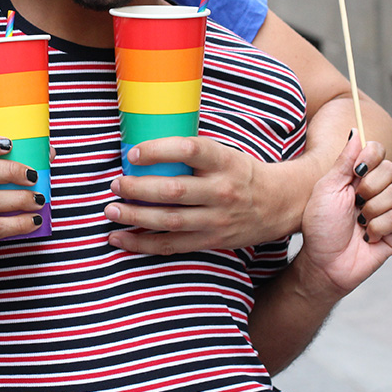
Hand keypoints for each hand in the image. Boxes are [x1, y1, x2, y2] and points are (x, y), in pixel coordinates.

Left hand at [104, 136, 289, 253]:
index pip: (189, 150)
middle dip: (138, 188)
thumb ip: (192, 151)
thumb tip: (144, 146)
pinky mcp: (210, 241)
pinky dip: (142, 244)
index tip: (134, 152)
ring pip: (169, 221)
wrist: (279, 204)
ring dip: (135, 217)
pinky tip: (120, 238)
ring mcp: (216, 219)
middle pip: (174, 190)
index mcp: (224, 161)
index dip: (159, 150)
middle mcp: (221, 191)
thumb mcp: (224, 153)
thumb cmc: (241, 173)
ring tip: (111, 210)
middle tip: (116, 184)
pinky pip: (171, 245)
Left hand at [297, 132, 391, 298]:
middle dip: (369, 186)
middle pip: (390, 170)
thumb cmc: (319, 225)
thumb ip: (344, 160)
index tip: (357, 169)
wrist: (323, 261)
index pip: (378, 152)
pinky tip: (366, 236)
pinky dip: (378, 227)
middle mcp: (374, 191)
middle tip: (354, 201)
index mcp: (357, 177)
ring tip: (358, 221)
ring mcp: (386, 211)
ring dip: (372, 209)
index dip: (371, 156)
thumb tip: (355, 131)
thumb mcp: (327, 187)